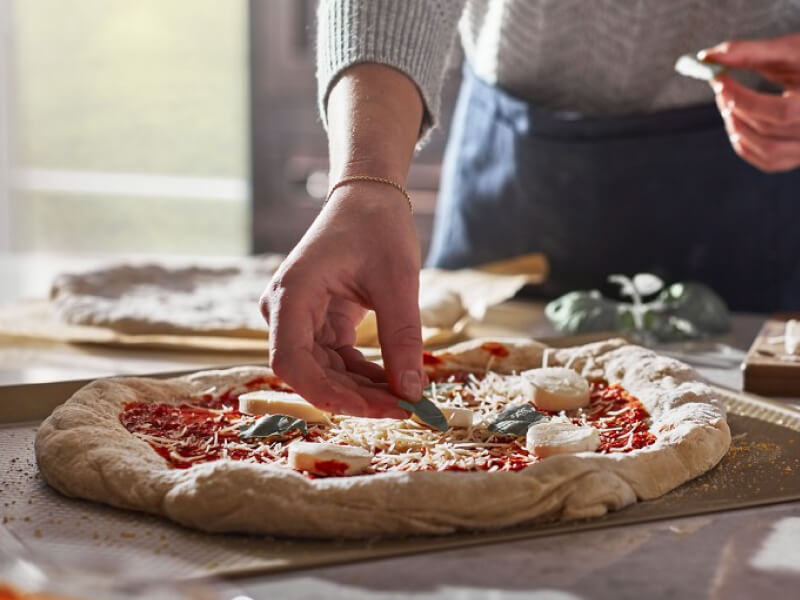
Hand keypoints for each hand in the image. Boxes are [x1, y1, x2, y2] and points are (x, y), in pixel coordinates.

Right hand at [261, 184, 423, 417]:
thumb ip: (402, 338)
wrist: (368, 198)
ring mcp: (298, 319)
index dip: (331, 394)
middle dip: (357, 396)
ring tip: (407, 399)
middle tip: (406, 409)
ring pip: (324, 372)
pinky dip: (365, 375)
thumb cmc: (378, 227)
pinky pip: (336, 361)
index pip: (291, 362)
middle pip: (310, 373)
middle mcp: (285, 311)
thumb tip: (412, 394)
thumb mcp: (397, 281)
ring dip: (363, 389)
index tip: (378, 408)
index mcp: (291, 295)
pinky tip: (397, 383)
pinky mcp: (317, 323)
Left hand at [701, 33, 799, 172]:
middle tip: (721, 89)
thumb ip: (749, 52)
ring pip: (768, 150)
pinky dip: (744, 143)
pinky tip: (736, 121)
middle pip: (770, 131)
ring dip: (737, 127)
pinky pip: (768, 161)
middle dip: (737, 109)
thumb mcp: (788, 50)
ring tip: (728, 104)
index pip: (783, 113)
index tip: (719, 80)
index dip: (745, 99)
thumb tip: (707, 57)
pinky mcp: (798, 157)